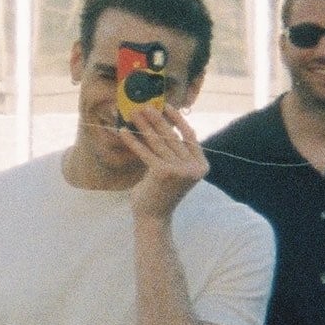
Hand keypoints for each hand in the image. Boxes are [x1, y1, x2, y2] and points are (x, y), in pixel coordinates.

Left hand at [120, 103, 208, 220]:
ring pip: (158, 143)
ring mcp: (180, 170)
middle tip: (145, 107)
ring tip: (133, 115)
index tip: (166, 106)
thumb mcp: (176, 170)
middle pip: (172, 137)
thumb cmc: (162, 192)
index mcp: (201, 166)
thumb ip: (178, 152)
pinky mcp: (163, 172)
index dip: (178, 120)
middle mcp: (194, 168)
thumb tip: (169, 124)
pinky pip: (145, 152)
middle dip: (157, 120)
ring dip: (144, 126)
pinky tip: (123, 132)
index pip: (190, 137)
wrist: (154, 217)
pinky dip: (133, 141)